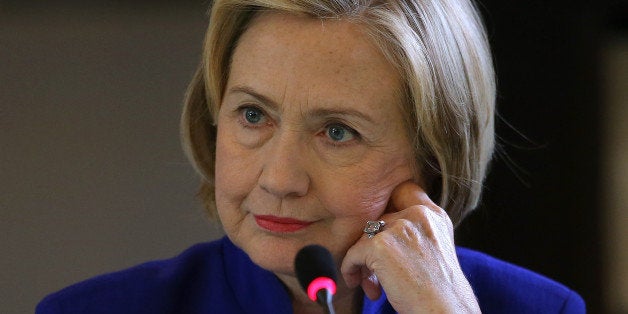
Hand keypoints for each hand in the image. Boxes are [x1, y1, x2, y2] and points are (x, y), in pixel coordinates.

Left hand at [340, 181, 479, 312]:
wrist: (444, 310)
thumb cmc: (438, 289)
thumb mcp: (434, 248)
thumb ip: (414, 232)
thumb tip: (374, 232)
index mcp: (434, 215)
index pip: (404, 190)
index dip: (389, 206)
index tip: (383, 232)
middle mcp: (417, 215)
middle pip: (379, 220)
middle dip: (373, 246)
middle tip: (375, 272)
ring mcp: (399, 227)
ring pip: (365, 237)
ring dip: (363, 261)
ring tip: (371, 284)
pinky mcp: (380, 245)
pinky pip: (353, 253)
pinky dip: (351, 269)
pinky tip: (361, 284)